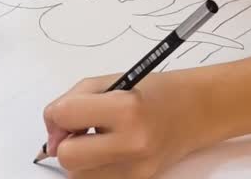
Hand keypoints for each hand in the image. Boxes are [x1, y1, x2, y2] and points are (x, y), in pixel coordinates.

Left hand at [43, 72, 206, 178]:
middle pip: (68, 157)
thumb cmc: (155, 90)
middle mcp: (132, 143)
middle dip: (65, 143)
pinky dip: (95, 169)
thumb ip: (74, 100)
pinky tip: (109, 152)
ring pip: (79, 176)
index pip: (66, 115)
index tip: (65, 113)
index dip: (56, 114)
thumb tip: (51, 131)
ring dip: (80, 159)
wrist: (198, 110)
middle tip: (79, 130)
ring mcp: (137, 169)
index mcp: (126, 108)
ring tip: (98, 140)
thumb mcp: (112, 81)